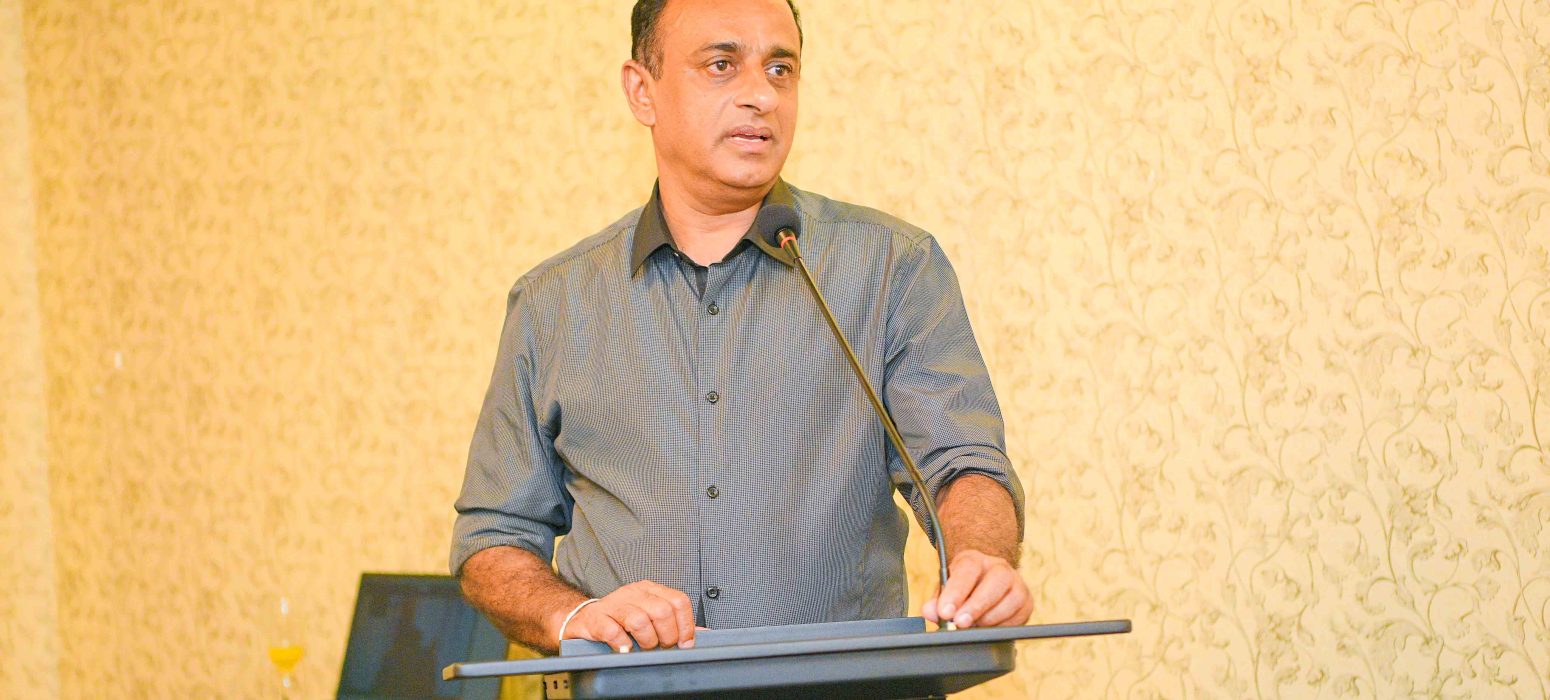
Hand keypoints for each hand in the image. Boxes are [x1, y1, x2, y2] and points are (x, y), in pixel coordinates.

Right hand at [558, 580, 696, 651]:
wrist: (582, 620)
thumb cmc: (620, 619)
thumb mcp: (649, 616)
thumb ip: (674, 623)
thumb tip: (703, 634)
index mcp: (650, 589)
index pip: (678, 601)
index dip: (686, 625)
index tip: (684, 643)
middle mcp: (633, 593)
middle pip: (661, 611)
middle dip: (666, 636)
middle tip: (661, 647)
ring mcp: (613, 604)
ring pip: (639, 620)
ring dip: (646, 641)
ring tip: (642, 647)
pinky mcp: (595, 619)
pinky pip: (613, 631)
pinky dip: (622, 643)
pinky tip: (625, 648)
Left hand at [921, 549, 1031, 628]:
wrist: (985, 586)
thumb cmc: (963, 589)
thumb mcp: (946, 590)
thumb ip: (936, 601)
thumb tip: (930, 612)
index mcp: (974, 560)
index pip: (967, 569)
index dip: (956, 592)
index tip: (945, 612)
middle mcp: (999, 567)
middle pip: (995, 581)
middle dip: (976, 606)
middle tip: (960, 623)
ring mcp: (1017, 583)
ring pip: (1011, 600)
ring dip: (989, 618)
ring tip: (973, 627)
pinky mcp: (1027, 602)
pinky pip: (1019, 616)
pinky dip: (1002, 626)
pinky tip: (989, 628)